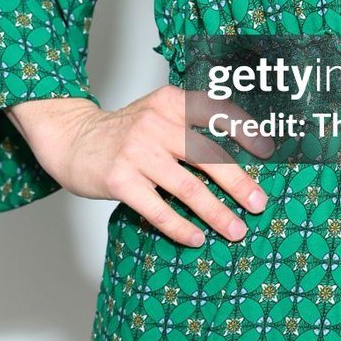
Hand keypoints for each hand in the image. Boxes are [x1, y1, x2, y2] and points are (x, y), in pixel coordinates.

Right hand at [7, 86, 272, 246]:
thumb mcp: (157, 113)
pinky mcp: (119, 180)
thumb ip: (189, 126)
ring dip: (216, 213)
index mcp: (170, 103)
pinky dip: (181, 227)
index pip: (215, 113)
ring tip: (235, 230)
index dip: (245, 132)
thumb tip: (238, 158)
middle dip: (238, 184)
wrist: (72, 139)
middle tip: (258, 204)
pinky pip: (159, 209)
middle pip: (208, 155)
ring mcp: (136, 152)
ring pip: (187, 187)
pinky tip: (196, 238)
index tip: (267, 153)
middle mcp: (155, 123)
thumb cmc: (124, 132)